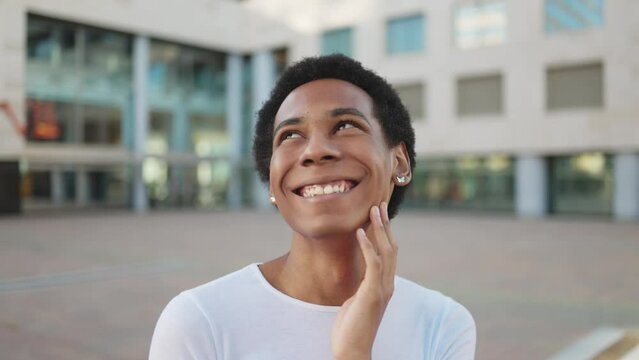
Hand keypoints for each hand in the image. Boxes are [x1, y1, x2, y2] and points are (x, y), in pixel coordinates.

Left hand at [331, 202, 397, 359]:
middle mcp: (387, 284)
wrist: (352, 350)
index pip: (388, 252)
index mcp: (384, 284)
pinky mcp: (373, 294)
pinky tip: (360, 232)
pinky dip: (367, 246)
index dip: (384, 232)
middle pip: (391, 247)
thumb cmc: (351, 328)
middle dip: (385, 224)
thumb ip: (362, 286)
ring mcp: (382, 289)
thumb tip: (360, 274)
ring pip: (386, 251)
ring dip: (379, 229)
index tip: (378, 213)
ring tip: (372, 209)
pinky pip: (373, 264)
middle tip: (379, 203)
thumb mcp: (356, 300)